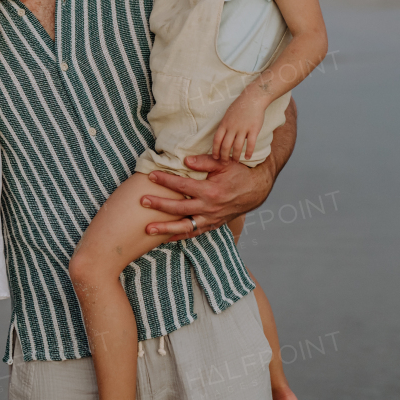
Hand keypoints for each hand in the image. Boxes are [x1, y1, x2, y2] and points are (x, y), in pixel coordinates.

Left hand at [140, 154, 273, 241]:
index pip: (183, 185)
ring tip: (148, 230)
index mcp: (211, 191)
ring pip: (185, 227)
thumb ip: (204, 162)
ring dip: (166, 229)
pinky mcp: (213, 225)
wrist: (256, 190)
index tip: (151, 176)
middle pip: (179, 208)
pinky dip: (180, 236)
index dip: (166, 180)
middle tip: (142, 201)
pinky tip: (165, 238)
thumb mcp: (224, 163)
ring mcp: (212, 219)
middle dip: (159, 205)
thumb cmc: (239, 173)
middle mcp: (210, 208)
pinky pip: (194, 233)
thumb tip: (185, 161)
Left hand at [212, 93, 266, 161]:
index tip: (215, 157)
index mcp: (224, 124)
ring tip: (235, 161)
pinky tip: (248, 157)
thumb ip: (224, 126)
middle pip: (225, 146)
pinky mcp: (254, 129)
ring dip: (235, 156)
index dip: (215, 150)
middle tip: (224, 163)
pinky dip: (249, 152)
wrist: (253, 98)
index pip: (217, 140)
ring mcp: (243, 129)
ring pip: (237, 147)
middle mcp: (232, 127)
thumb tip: (220, 137)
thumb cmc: (239, 106)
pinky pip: (251, 144)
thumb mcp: (227, 115)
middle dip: (224, 156)